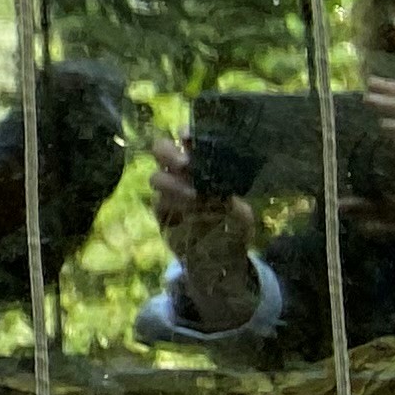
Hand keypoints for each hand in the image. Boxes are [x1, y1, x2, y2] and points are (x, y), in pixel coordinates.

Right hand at [149, 135, 262, 328]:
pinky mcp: (160, 214)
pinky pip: (157, 203)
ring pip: (156, 178)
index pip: (187, 141)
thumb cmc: (232, 227)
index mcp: (201, 166)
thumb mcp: (238, 211)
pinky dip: (170, 205)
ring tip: (192, 197)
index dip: (186, 134)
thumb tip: (217, 186)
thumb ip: (226, 197)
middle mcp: (180, 175)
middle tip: (185, 164)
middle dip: (169, 153)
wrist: (221, 260)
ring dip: (172, 184)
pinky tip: (186, 213)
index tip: (190, 136)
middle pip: (161, 151)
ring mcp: (168, 194)